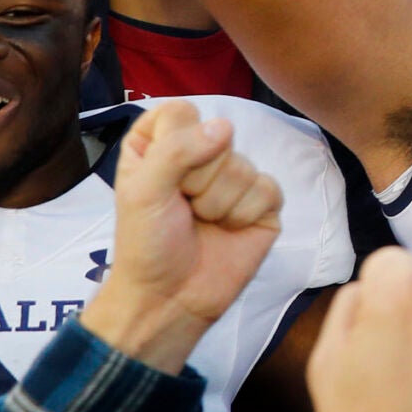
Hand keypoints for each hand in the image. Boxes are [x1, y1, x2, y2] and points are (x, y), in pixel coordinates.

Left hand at [75, 102, 285, 374]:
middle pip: (218, 136)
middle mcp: (199, 155)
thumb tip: (224, 127)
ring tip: (202, 224)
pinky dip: (244, 215)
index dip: (175, 143)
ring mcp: (235, 178)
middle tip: (182, 207)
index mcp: (160, 144)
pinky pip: (267, 189)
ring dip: (218, 204)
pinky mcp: (263, 203)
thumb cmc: (147, 244)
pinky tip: (228, 230)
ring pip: (243, 165)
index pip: (181, 112)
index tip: (161, 176)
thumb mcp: (143, 191)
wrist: (170, 299)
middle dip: (198, 179)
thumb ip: (177, 151)